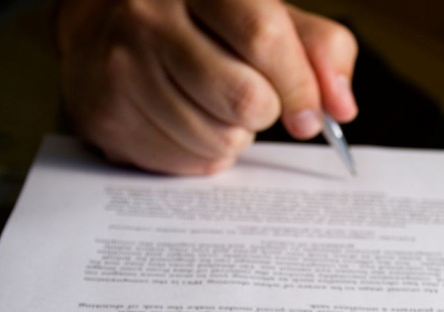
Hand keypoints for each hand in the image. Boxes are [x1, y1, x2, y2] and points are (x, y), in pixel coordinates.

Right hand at [57, 0, 357, 174]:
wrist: (102, 26)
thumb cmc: (200, 24)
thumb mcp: (265, 15)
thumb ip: (317, 50)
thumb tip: (341, 106)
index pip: (263, 37)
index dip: (298, 86)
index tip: (309, 117)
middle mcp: (150, 15)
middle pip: (243, 98)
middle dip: (263, 112)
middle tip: (252, 100)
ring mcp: (121, 66)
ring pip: (217, 139)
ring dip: (232, 136)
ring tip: (210, 105)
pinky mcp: (105, 115)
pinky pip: (186, 163)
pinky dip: (201, 153)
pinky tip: (184, 121)